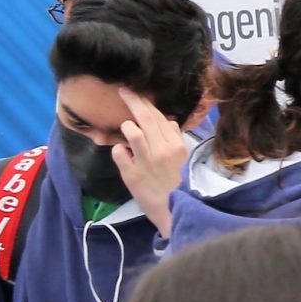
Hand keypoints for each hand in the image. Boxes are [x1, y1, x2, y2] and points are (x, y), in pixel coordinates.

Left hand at [113, 88, 188, 234]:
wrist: (173, 210)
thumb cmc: (177, 182)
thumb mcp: (182, 159)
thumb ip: (175, 138)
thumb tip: (168, 120)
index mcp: (176, 145)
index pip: (159, 117)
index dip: (145, 102)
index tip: (134, 92)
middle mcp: (162, 151)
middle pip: (146, 118)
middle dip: (132, 101)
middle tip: (123, 91)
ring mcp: (146, 162)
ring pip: (133, 132)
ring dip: (127, 127)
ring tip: (126, 129)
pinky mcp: (132, 174)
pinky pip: (119, 152)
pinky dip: (118, 150)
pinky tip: (122, 153)